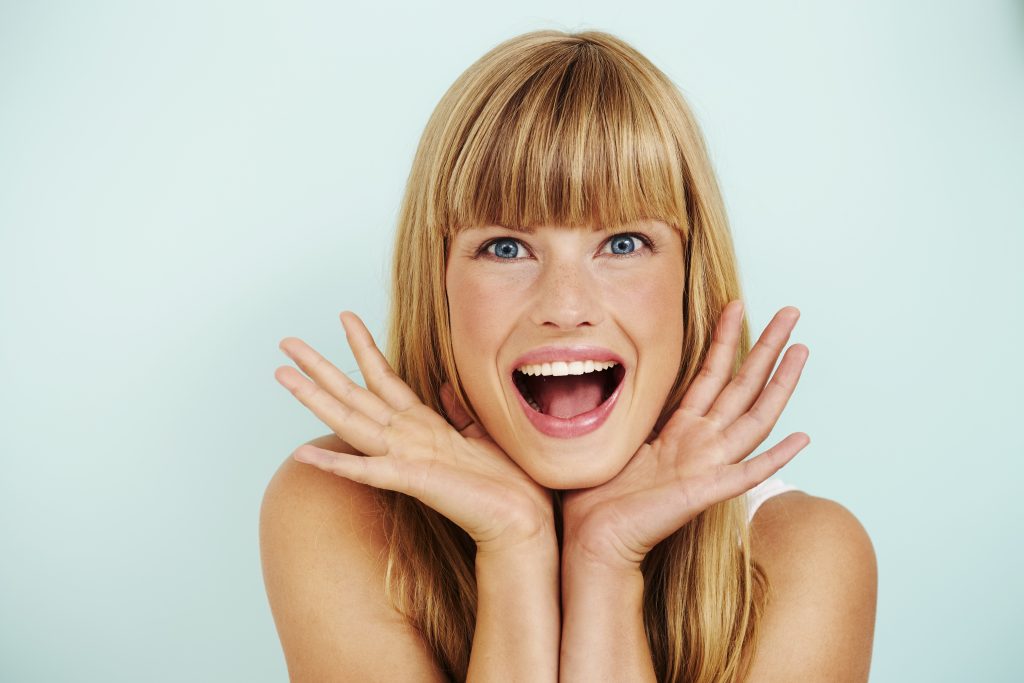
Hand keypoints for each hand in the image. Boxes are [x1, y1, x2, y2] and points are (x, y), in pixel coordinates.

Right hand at [274, 311, 553, 553]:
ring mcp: (402, 458)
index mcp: (419, 424)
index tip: (345, 315)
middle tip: (286, 341)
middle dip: (318, 366)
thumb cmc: (500, 480)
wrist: (517, 517)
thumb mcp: (478, 432)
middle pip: (352, 393)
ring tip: (282, 375)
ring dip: (314, 398)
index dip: (363, 345)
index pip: (383, 376)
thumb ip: (456, 410)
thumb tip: (445, 386)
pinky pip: (365, 470)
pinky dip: (334, 462)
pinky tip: (302, 453)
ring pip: (349, 420)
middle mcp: (403, 437)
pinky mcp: (410, 480)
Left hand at [560, 301, 809, 570]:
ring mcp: (708, 467)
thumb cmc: (599, 496)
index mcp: (680, 430)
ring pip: (754, 417)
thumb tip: (607, 375)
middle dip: (766, 346)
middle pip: (742, 385)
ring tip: (802, 351)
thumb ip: (630, 412)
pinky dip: (776, 457)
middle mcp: (701, 443)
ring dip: (780, 384)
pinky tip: (802, 438)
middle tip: (790, 311)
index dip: (724, 339)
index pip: (710, 374)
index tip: (736, 304)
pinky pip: (747, 472)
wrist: (594, 540)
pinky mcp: (705, 493)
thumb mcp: (616, 439)